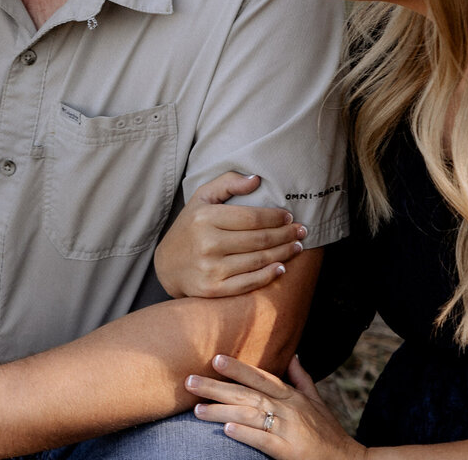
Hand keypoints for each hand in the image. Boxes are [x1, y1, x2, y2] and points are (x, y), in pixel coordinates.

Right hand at [155, 172, 305, 297]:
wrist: (166, 265)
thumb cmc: (189, 227)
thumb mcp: (201, 198)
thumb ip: (227, 183)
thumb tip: (256, 179)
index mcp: (205, 218)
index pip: (251, 218)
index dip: (275, 217)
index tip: (288, 216)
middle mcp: (207, 243)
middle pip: (259, 239)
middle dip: (285, 234)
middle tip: (301, 231)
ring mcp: (211, 268)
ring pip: (258, 260)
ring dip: (283, 253)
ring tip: (296, 247)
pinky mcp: (214, 289)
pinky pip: (249, 282)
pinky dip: (269, 275)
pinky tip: (281, 267)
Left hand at [187, 354, 366, 459]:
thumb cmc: (329, 433)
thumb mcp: (317, 402)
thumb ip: (302, 379)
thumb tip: (293, 355)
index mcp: (292, 396)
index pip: (261, 377)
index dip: (238, 368)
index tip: (214, 358)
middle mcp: (289, 408)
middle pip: (247, 394)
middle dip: (217, 387)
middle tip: (189, 381)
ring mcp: (289, 429)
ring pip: (250, 415)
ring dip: (222, 411)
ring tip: (197, 409)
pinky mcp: (290, 451)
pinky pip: (264, 440)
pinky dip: (245, 433)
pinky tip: (226, 429)